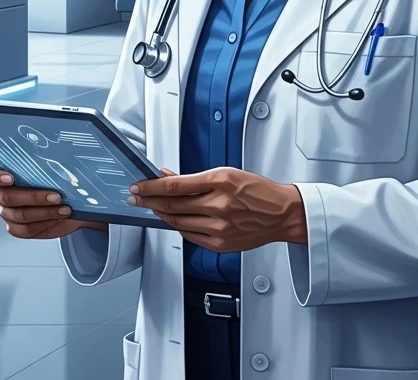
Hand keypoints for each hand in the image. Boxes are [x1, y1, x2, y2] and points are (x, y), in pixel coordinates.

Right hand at [0, 164, 108, 239]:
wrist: (74, 199)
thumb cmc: (61, 176)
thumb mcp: (57, 162)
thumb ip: (49, 155)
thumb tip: (56, 147)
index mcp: (3, 172)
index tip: (10, 177)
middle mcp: (1, 192)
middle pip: (5, 197)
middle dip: (33, 197)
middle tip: (56, 195)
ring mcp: (7, 212)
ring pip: (18, 215)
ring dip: (44, 212)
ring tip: (64, 207)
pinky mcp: (17, 227)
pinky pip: (25, 230)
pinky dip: (44, 223)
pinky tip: (59, 216)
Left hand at [130, 167, 306, 252]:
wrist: (281, 214)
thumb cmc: (258, 191)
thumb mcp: (228, 174)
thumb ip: (195, 178)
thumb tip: (168, 176)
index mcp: (221, 181)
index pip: (175, 185)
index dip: (151, 186)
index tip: (138, 186)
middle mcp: (219, 204)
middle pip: (172, 204)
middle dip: (149, 200)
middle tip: (136, 197)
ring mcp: (219, 227)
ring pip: (178, 221)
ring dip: (161, 213)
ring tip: (152, 207)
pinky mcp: (220, 243)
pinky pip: (189, 235)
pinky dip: (177, 226)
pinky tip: (172, 219)